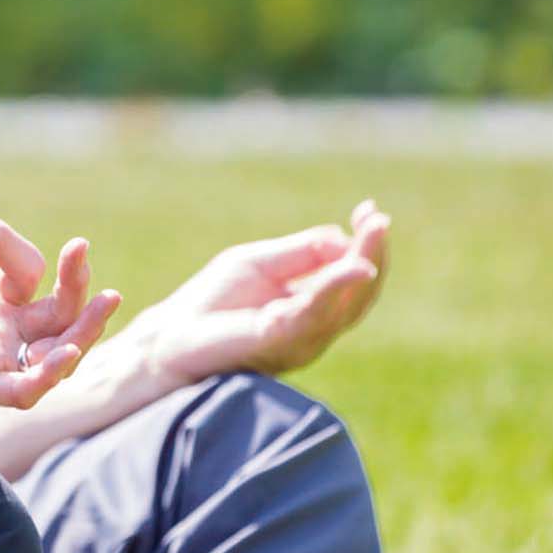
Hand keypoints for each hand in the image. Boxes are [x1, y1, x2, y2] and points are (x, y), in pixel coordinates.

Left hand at [0, 207, 120, 412]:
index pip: (24, 268)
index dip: (3, 240)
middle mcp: (7, 330)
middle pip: (62, 311)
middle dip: (77, 280)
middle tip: (79, 247)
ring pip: (60, 351)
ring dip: (85, 328)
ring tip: (106, 298)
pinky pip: (25, 389)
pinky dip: (49, 374)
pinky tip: (66, 352)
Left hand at [137, 199, 389, 388]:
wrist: (172, 335)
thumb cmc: (213, 301)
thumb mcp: (260, 264)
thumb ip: (300, 253)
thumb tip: (342, 237)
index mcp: (312, 306)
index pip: (352, 277)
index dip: (366, 245)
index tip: (370, 210)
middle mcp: (315, 327)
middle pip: (359, 293)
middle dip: (373, 254)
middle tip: (379, 220)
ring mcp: (301, 339)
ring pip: (345, 306)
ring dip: (363, 267)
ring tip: (373, 232)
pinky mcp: (277, 342)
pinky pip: (312, 316)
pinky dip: (333, 290)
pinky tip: (351, 268)